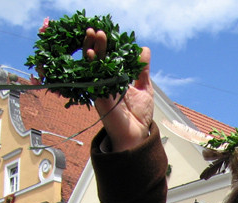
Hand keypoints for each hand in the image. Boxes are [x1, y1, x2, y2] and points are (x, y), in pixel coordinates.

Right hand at [83, 28, 153, 151]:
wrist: (138, 135)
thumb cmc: (139, 115)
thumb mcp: (144, 88)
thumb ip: (142, 70)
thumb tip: (144, 49)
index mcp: (115, 79)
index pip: (107, 58)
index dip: (105, 46)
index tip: (106, 32)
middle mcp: (105, 82)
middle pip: (98, 60)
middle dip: (97, 44)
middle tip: (97, 31)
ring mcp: (101, 90)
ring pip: (93, 67)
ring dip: (92, 51)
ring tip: (94, 36)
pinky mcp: (100, 99)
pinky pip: (94, 81)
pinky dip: (93, 68)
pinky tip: (92, 56)